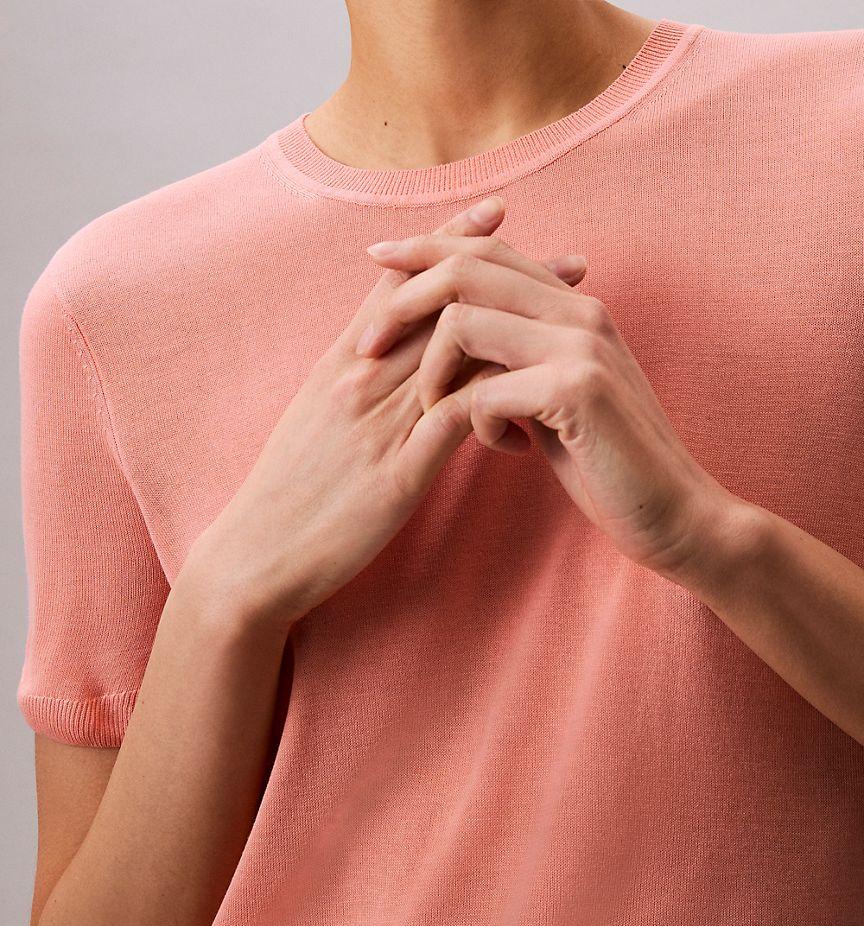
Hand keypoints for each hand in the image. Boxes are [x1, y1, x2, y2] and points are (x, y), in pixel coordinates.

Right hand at [184, 198, 581, 632]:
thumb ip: (353, 384)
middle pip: (443, 308)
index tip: (496, 214)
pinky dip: (500, 403)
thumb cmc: (284, 493)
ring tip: (576, 314)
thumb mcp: (312, 421)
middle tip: (572, 260)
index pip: (399, 284)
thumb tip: (393, 363)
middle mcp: (360, 379)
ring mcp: (378, 423)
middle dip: (510, 279)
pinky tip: (540, 403)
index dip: (449, 243)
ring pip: (457, 352)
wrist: (254, 553)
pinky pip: (455, 420)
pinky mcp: (396, 473)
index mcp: (340, 363)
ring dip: (523, 327)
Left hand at [361, 224, 746, 584]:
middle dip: (400, 300)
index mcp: (572, 307)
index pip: (485, 252)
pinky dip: (475, 426)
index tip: (374, 256)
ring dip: (432, 375)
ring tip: (441, 418)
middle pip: (464, 269)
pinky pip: (481, 391)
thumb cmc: (607, 462)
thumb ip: (517, 359)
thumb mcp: (554, 397)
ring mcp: (580, 346)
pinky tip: (507, 450)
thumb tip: (460, 339)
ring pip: (462, 322)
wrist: (674, 513)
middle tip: (366, 346)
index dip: (424, 248)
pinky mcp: (576, 390)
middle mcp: (578, 312)